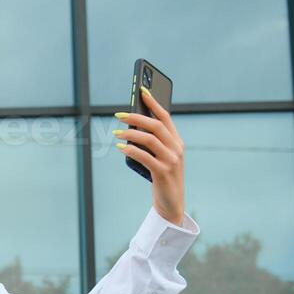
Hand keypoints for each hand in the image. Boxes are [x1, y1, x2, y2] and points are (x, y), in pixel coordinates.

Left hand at [115, 86, 185, 225]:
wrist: (172, 204)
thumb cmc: (162, 178)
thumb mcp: (160, 157)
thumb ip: (152, 143)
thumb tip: (131, 127)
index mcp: (177, 141)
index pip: (165, 116)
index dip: (153, 102)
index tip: (141, 90)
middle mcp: (176, 148)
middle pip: (156, 125)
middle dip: (136, 117)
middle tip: (119, 115)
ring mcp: (171, 160)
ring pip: (150, 139)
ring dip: (130, 133)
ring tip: (116, 132)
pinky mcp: (163, 172)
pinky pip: (145, 157)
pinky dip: (131, 150)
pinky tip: (120, 147)